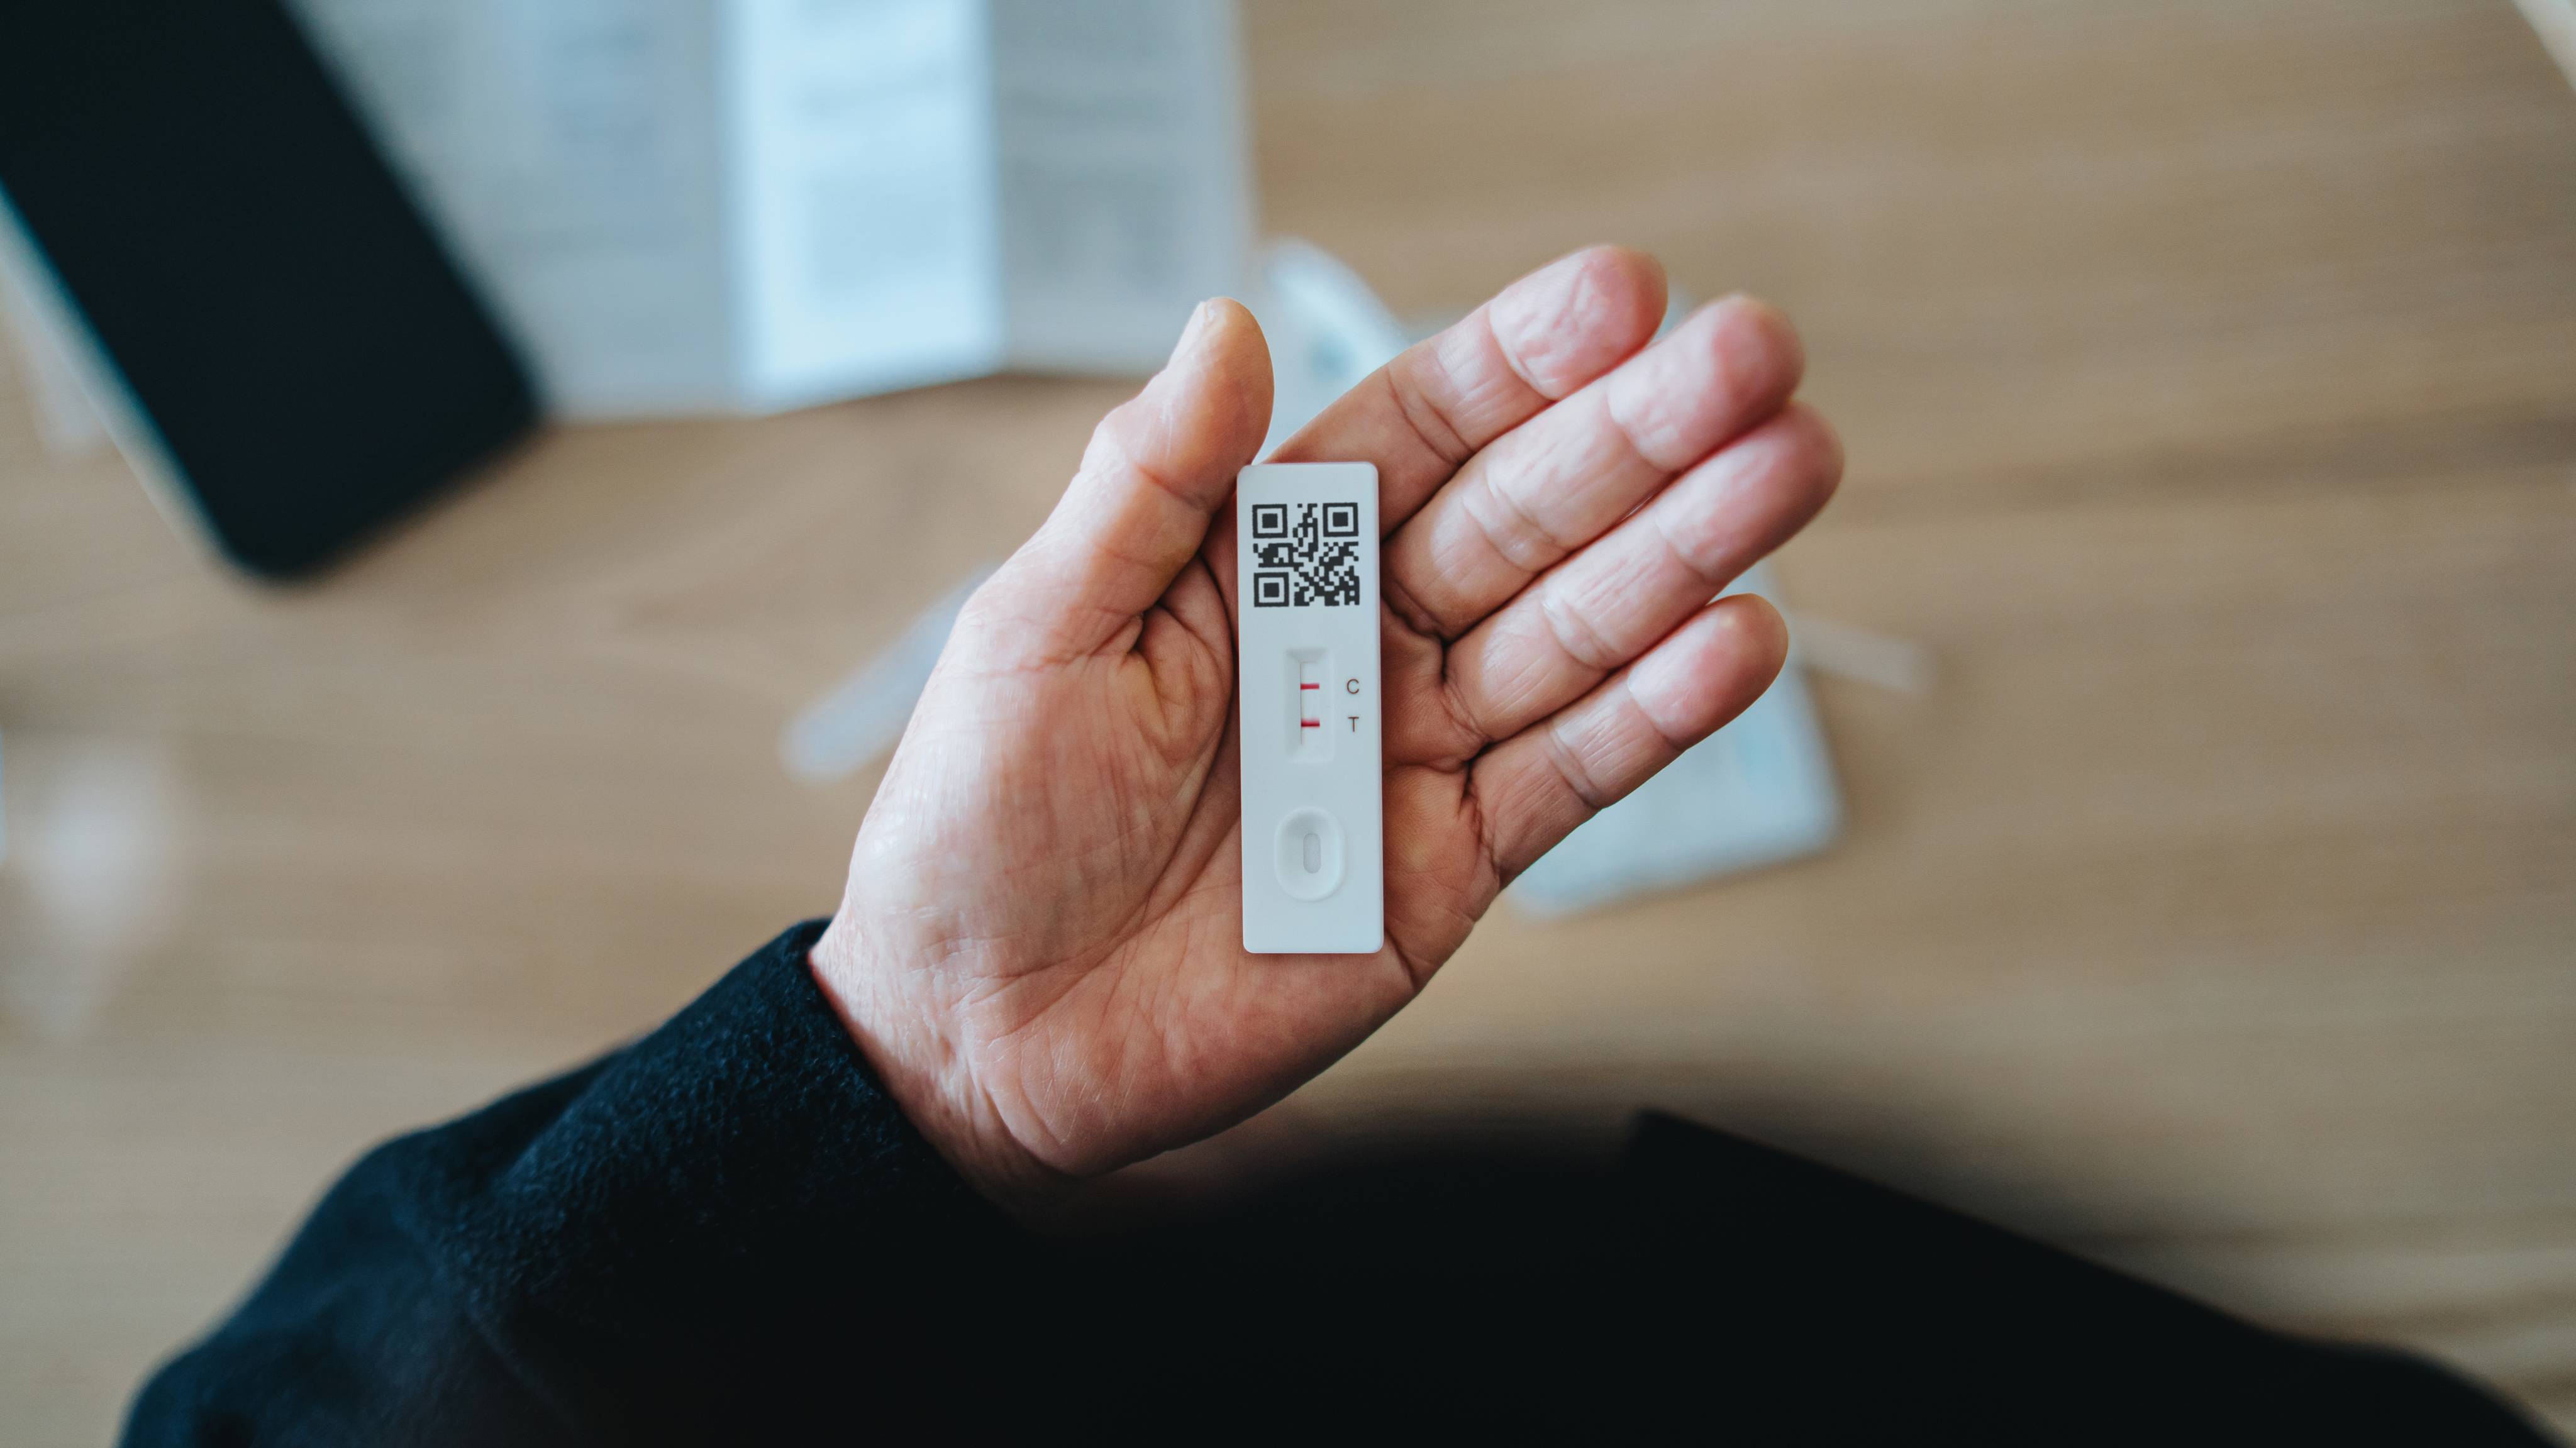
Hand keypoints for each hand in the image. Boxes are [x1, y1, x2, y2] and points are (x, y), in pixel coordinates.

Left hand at [810, 248, 1840, 1207]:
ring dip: (1685, 553)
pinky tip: (1737, 640)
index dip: (1518, 364)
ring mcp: (1414, 751)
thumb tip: (1227, 327)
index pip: (1415, 432)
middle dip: (1641, 439)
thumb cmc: (979, 823)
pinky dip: (1653, 716)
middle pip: (1524, 518)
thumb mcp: (1037, 628)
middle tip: (1757, 358)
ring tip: (1792, 467)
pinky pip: (1566, 779)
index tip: (1622, 296)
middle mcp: (1359, 639)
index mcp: (1263, 561)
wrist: (976, 1037)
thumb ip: (1148, 484)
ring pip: (1573, 634)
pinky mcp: (1448, 868)